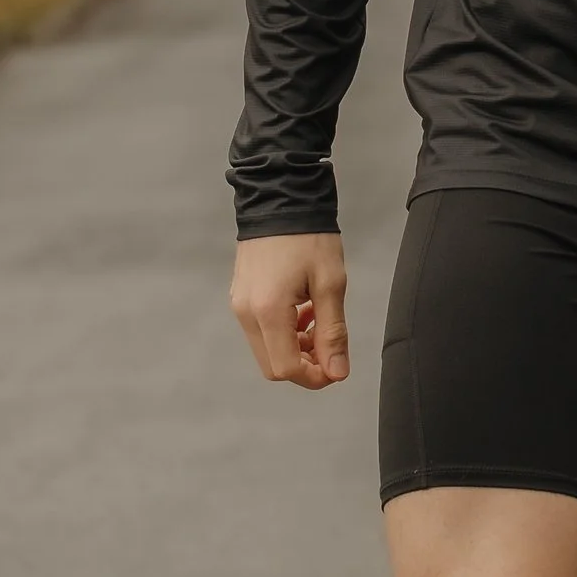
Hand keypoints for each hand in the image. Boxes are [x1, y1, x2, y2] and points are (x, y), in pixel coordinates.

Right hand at [230, 232, 349, 387]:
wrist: (281, 198)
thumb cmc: (308, 236)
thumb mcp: (331, 284)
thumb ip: (333, 333)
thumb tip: (336, 372)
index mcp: (267, 311)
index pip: (286, 369)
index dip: (314, 377)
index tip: (336, 368)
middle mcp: (246, 313)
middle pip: (273, 366)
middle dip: (305, 365)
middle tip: (330, 346)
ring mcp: (240, 305)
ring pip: (267, 350)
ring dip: (296, 347)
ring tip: (319, 320)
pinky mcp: (241, 297)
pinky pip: (261, 330)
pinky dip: (284, 332)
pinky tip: (304, 311)